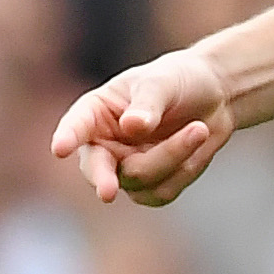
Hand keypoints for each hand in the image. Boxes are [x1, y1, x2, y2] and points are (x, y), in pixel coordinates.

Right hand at [55, 45, 241, 205]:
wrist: (213, 97)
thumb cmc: (178, 81)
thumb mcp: (163, 83)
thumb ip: (147, 104)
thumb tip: (131, 126)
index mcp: (95, 112)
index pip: (76, 126)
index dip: (68, 137)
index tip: (60, 149)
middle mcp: (103, 144)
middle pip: (97, 169)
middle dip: (103, 179)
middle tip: (106, 192)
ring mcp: (125, 168)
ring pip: (139, 180)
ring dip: (173, 158)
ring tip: (199, 128)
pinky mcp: (151, 184)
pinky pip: (163, 191)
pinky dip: (185, 171)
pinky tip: (197, 144)